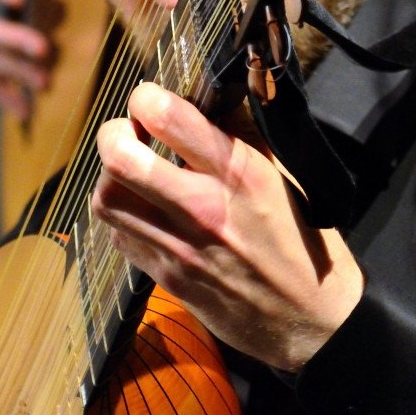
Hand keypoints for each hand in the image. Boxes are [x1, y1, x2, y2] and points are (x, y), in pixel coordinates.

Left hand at [93, 82, 363, 371]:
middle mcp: (202, 207)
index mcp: (238, 172)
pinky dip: (122, 213)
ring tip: (133, 169)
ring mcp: (179, 246)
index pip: (167, 116)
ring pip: (107, 197)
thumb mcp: (282, 174)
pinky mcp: (166, 277)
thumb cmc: (302, 238)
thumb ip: (239, 133)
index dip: (147, 97)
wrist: (308, 319)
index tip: (152, 100)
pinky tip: (145, 207)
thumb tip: (203, 95)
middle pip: (120, 157)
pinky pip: (119, 234)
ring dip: (110, 175)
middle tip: (130, 131)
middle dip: (114, 132)